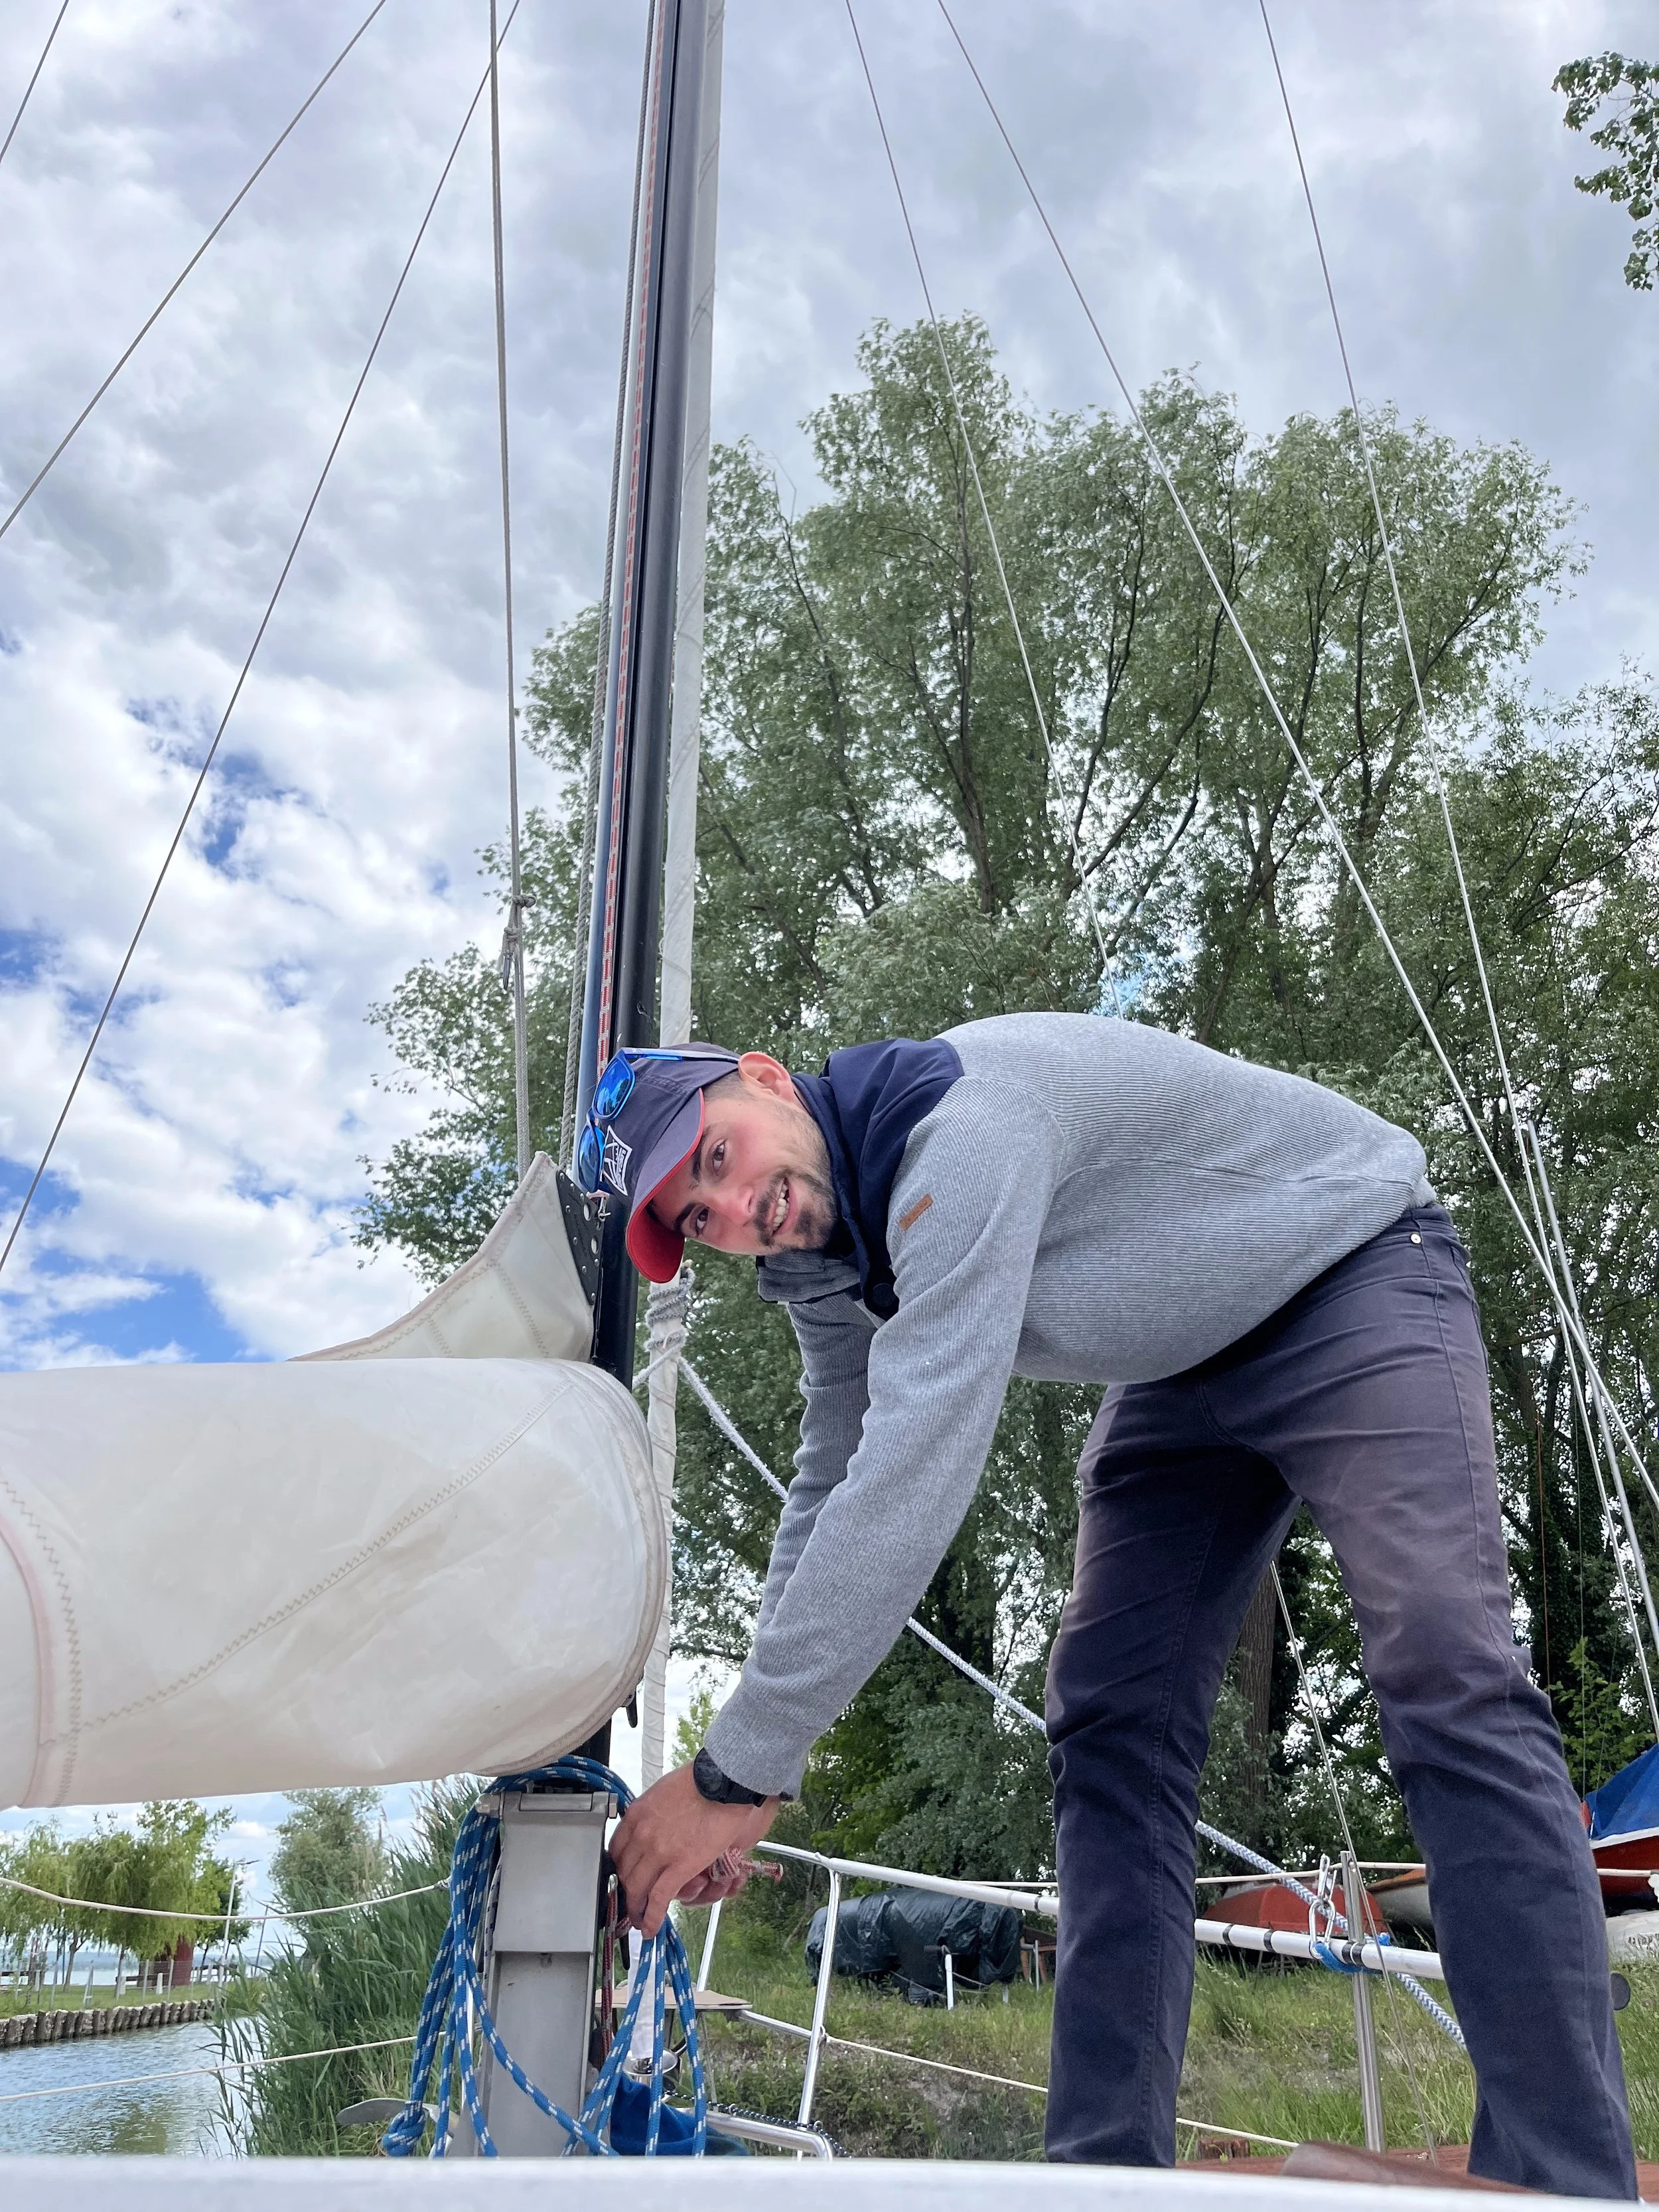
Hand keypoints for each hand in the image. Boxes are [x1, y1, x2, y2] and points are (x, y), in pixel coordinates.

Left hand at [611, 1761, 778, 1935]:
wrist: (723, 1781)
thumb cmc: (701, 1780)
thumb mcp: (665, 1791)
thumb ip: (655, 1810)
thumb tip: (657, 1820)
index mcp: (637, 1814)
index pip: (617, 1849)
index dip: (619, 1868)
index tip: (623, 1876)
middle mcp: (642, 1835)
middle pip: (624, 1872)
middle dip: (626, 1891)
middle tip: (630, 1901)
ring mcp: (659, 1852)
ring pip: (637, 1888)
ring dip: (635, 1908)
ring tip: (638, 1919)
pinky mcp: (680, 1866)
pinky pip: (659, 1898)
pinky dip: (652, 1917)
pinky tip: (651, 1927)